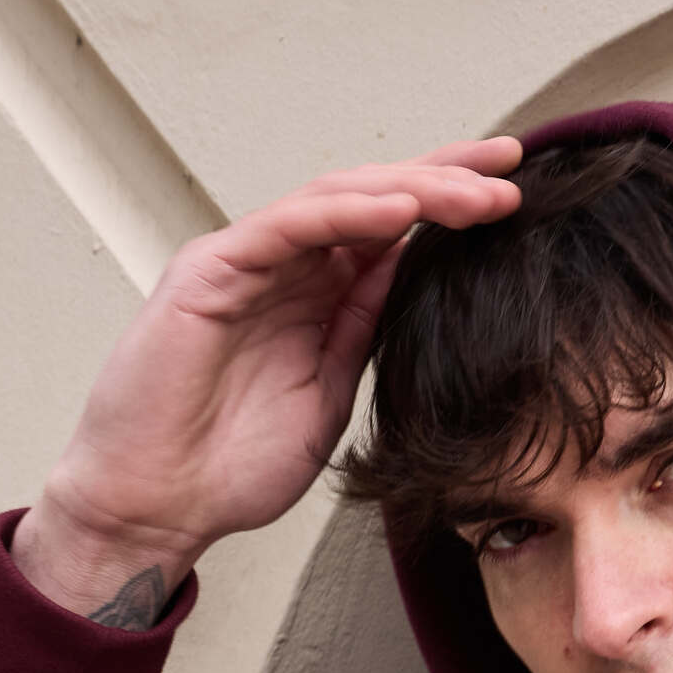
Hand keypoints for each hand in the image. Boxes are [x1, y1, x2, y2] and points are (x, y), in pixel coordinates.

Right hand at [15, 138, 525, 621]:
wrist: (156, 508)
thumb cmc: (230, 467)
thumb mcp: (329, 393)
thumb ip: (363, 329)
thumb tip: (411, 272)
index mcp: (312, 294)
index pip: (389, 229)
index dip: (450, 202)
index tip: (515, 189)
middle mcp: (281, 266)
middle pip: (371, 198)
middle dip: (445, 175)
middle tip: (512, 164)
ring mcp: (244, 263)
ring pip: (337, 200)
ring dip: (411, 189)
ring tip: (475, 193)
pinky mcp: (209, 272)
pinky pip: (288, 227)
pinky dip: (347, 214)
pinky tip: (402, 211)